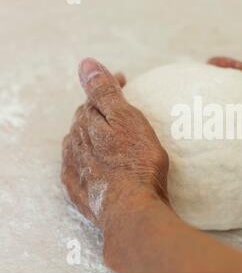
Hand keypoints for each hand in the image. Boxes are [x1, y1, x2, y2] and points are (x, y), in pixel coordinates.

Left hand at [61, 58, 168, 229]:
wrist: (132, 209)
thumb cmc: (136, 162)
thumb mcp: (125, 119)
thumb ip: (105, 92)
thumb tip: (86, 63)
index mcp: (87, 123)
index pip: (94, 97)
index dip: (109, 86)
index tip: (125, 80)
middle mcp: (75, 144)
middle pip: (84, 120)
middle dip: (99, 110)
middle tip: (118, 108)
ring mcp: (75, 169)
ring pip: (79, 144)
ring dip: (91, 135)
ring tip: (107, 135)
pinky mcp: (79, 191)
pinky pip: (77, 169)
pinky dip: (85, 161)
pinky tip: (94, 164)